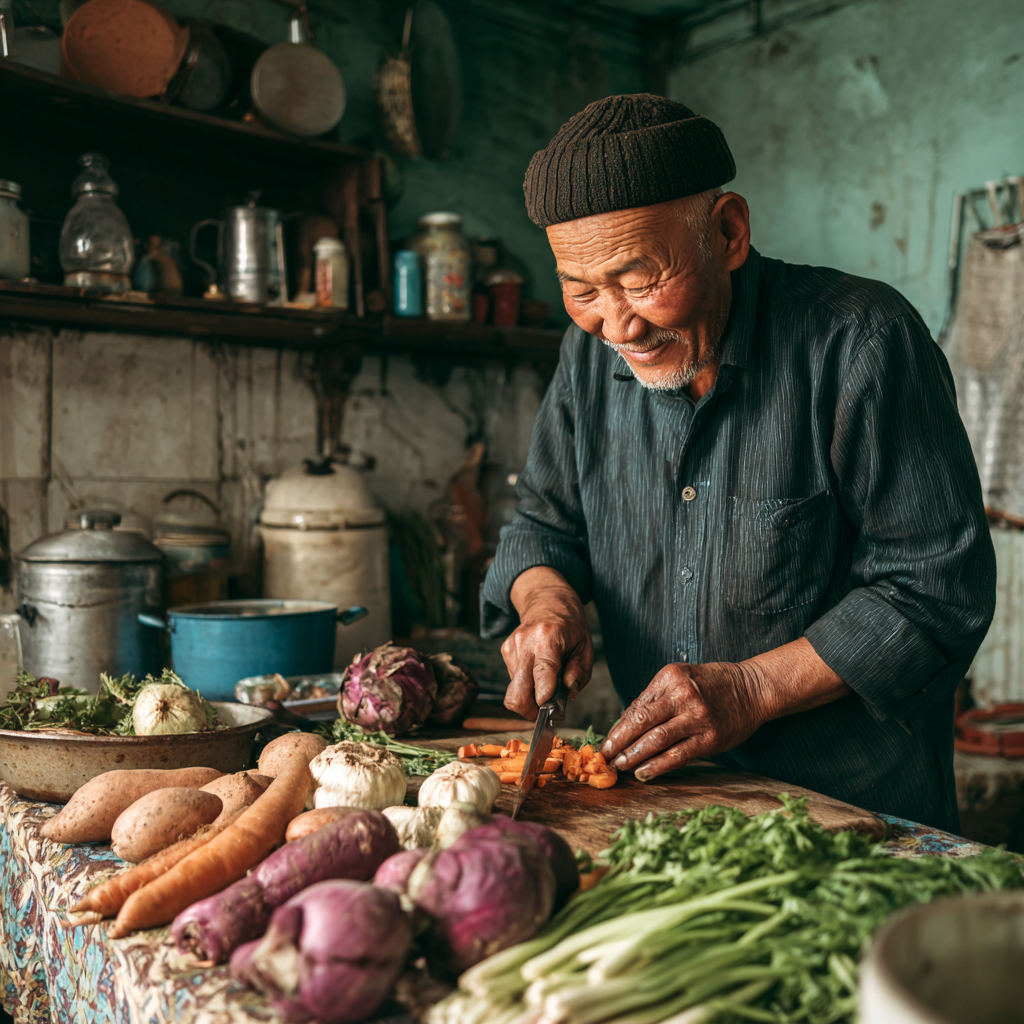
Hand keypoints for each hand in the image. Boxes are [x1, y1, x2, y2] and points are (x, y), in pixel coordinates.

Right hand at [502, 567, 592, 719]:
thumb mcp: (585, 646)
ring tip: (545, 686)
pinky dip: (525, 685)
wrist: (547, 599)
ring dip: (529, 698)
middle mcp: (525, 643)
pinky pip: (513, 681)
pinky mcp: (505, 650)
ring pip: (513, 691)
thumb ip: (579, 673)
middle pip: (516, 692)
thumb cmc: (570, 624)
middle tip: (545, 712)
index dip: (544, 699)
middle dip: (529, 711)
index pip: (541, 675)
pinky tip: (537, 673)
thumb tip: (567, 696)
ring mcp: (512, 647)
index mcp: (548, 638)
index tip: (553, 712)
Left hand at [600, 661, 769, 780]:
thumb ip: (655, 699)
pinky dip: (657, 766)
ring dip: (633, 756)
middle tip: (605, 757)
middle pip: (640, 722)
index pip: (636, 706)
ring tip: (620, 766)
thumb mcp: (681, 678)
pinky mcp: (709, 738)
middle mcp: (682, 695)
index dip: (618, 727)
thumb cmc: (712, 684)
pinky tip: (644, 773)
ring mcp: (696, 718)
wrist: (752, 689)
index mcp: (669, 677)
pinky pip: (677, 755)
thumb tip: (626, 723)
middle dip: (619, 742)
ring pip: (656, 740)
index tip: (605, 742)